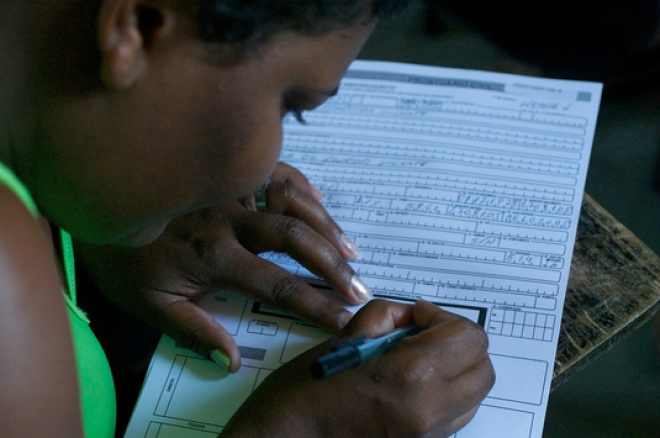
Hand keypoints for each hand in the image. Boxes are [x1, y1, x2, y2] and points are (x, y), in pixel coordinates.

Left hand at [75, 163, 369, 371]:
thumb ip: (194, 330)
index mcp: (214, 255)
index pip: (277, 283)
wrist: (96, 206)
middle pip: (295, 238)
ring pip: (291, 201)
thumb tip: (231, 361)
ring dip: (326, 226)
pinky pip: (274, 172)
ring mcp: (231, 191)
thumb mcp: (149, 305)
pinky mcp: (227, 176)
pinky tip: (320, 199)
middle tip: (359, 287)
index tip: (342, 318)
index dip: (314, 303)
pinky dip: (301, 185)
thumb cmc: (124, 261)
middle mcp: (230, 219)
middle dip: (333, 264)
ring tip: (351, 251)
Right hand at [221, 299, 494, 437]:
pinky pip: (454, 418)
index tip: (418, 317)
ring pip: (474, 396)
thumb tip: (411, 317)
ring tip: (416, 360)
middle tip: (423, 334)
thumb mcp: (345, 339)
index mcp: (412, 376)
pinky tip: (409, 386)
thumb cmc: (302, 396)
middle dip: (459, 343)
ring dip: (455, 370)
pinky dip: (444, 395)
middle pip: (483, 369)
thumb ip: (387, 317)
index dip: (444, 318)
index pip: (469, 337)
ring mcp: (429, 437)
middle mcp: (430, 412)